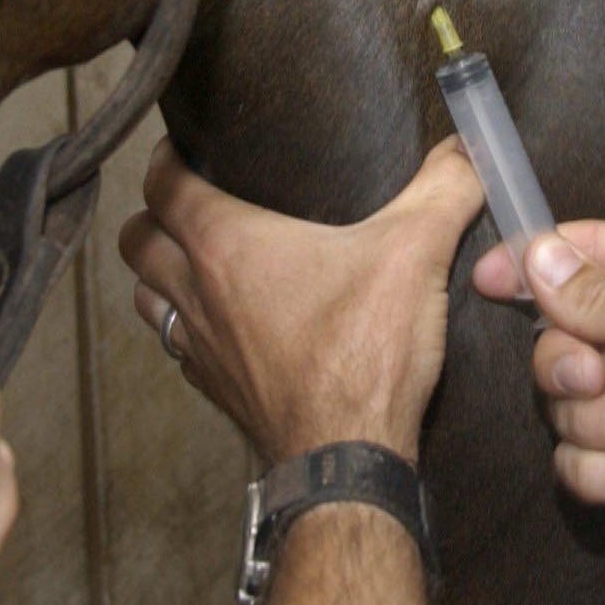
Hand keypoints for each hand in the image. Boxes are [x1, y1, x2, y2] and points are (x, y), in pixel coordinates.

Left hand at [120, 140, 486, 462]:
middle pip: (136, 240)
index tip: (185, 146)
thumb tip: (468, 146)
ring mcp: (199, 347)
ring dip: (159, 275)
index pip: (160, 183)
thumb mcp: (416, 252)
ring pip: (145, 297)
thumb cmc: (366, 350)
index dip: (166, 158)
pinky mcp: (216, 390)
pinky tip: (227, 327)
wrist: (346, 459)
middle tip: (189, 202)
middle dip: (153, 216)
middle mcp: (196, 292)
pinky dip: (186, 330)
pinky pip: (178, 349)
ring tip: (196, 262)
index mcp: (225, 243)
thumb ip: (445, 188)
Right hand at [471, 223, 604, 525]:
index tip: (488, 277)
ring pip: (567, 402)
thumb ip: (597, 291)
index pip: (594, 251)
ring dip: (599, 423)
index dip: (537, 261)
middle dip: (571, 365)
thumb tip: (538, 255)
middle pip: (564, 335)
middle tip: (596, 380)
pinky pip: (579, 457)